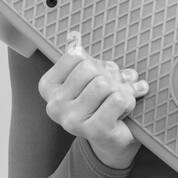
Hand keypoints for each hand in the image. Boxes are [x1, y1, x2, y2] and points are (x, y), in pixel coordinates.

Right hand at [38, 36, 148, 167]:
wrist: (112, 140)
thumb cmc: (101, 103)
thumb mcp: (90, 77)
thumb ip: (81, 58)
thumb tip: (73, 37)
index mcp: (48, 87)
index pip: (76, 57)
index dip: (96, 64)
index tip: (98, 77)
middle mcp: (54, 106)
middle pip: (91, 69)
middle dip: (110, 76)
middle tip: (113, 89)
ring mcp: (72, 120)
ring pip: (105, 84)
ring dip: (120, 89)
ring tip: (119, 101)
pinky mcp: (94, 130)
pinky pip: (119, 99)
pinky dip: (129, 101)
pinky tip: (123, 112)